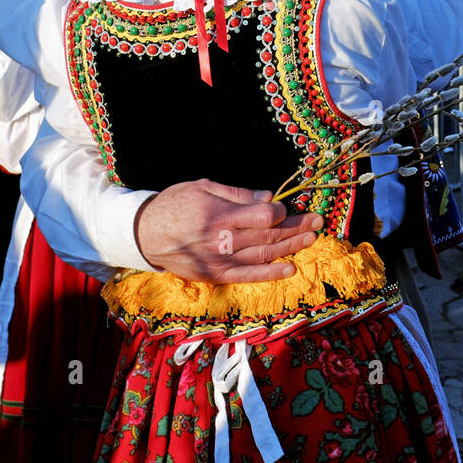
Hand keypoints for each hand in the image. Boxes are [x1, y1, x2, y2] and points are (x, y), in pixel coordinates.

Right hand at [134, 179, 323, 282]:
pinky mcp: (216, 275)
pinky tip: (290, 267)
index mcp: (219, 214)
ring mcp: (219, 261)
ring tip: (311, 238)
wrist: (145, 234)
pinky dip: (270, 273)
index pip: (262, 216)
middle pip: (268, 236)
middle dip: (295, 227)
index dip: (279, 212)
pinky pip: (248, 276)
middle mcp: (222, 240)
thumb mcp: (202, 186)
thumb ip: (236, 194)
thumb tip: (267, 198)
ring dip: (291, 247)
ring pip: (263, 255)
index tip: (286, 207)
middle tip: (317, 221)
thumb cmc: (174, 204)